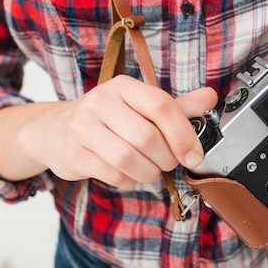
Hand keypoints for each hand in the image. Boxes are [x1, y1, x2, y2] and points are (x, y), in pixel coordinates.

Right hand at [20, 76, 217, 188]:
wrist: (55, 131)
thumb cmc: (108, 120)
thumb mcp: (141, 108)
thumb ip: (177, 107)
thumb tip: (211, 97)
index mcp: (124, 87)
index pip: (161, 105)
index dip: (183, 133)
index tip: (194, 155)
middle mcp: (101, 101)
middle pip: (147, 137)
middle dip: (166, 158)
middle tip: (168, 163)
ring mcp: (83, 127)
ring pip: (129, 159)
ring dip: (148, 172)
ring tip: (150, 170)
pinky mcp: (73, 153)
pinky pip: (112, 174)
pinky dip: (129, 181)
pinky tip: (128, 175)